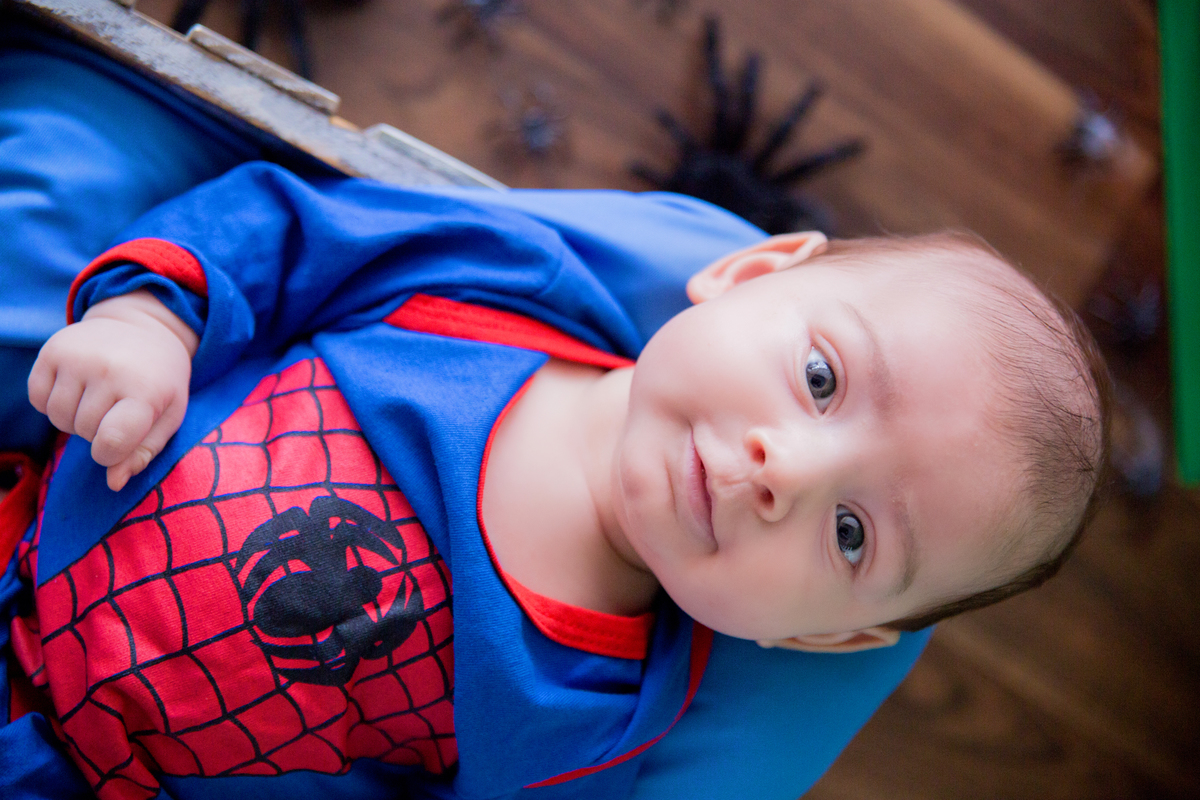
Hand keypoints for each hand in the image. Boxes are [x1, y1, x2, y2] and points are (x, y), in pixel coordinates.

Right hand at [28, 290, 198, 491]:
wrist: (145, 329)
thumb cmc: (159, 382)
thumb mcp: (167, 416)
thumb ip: (143, 453)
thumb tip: (114, 483)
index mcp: (145, 390)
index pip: (110, 442)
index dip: (109, 455)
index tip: (117, 444)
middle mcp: (110, 370)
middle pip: (83, 432)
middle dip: (96, 432)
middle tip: (115, 409)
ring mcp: (79, 358)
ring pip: (58, 418)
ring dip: (74, 419)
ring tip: (97, 399)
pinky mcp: (53, 350)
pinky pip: (38, 399)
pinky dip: (52, 403)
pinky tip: (77, 388)